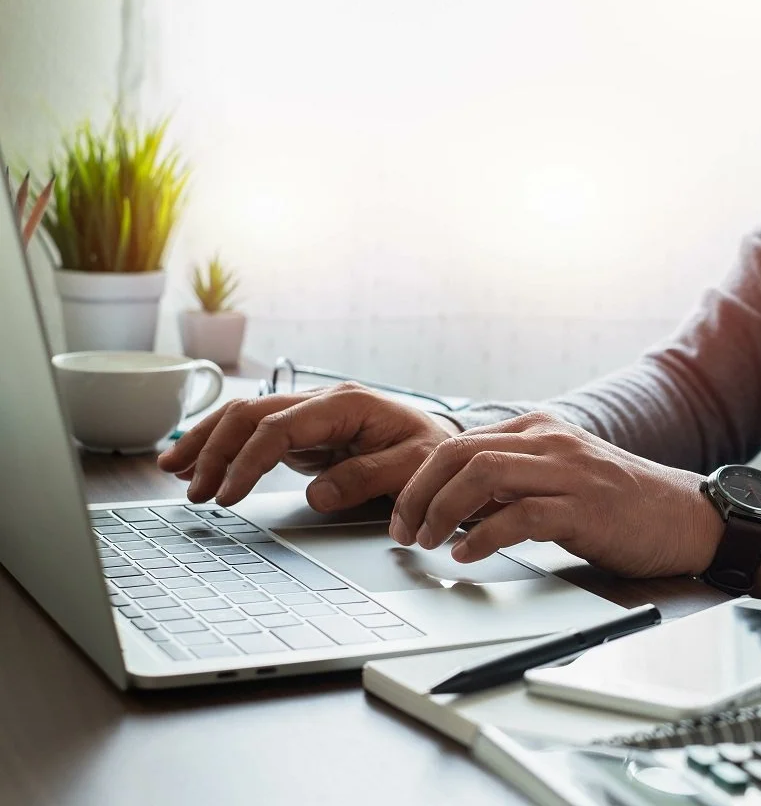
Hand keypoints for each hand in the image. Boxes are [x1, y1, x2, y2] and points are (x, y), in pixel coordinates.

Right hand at [157, 382, 457, 511]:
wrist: (450, 451)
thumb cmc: (435, 457)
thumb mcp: (414, 468)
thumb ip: (368, 478)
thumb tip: (318, 494)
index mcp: (347, 404)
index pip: (279, 428)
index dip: (247, 461)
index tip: (228, 495)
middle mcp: (323, 402)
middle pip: (251, 414)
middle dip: (214, 448)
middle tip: (191, 489)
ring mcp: (312, 416)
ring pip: (245, 417)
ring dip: (208, 442)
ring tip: (173, 470)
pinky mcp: (308, 434)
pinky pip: (256, 434)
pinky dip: (224, 447)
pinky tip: (198, 464)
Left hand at [389, 412, 725, 578]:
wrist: (688, 518)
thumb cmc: (624, 505)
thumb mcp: (561, 479)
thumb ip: (514, 483)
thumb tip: (455, 507)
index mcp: (540, 430)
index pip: (459, 442)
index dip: (420, 479)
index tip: (403, 513)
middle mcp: (550, 442)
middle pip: (460, 453)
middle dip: (420, 494)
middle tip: (404, 530)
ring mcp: (569, 472)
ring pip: (482, 475)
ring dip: (442, 512)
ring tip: (428, 542)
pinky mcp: (584, 509)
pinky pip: (519, 516)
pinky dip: (483, 536)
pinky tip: (467, 555)